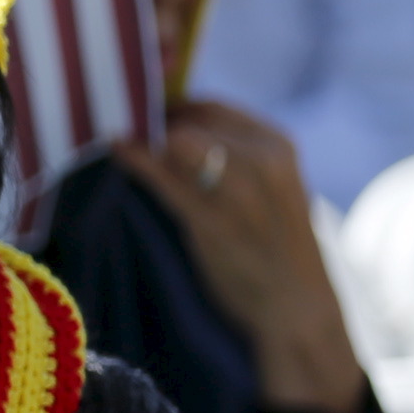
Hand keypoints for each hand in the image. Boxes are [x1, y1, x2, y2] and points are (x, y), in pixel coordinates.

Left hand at [118, 101, 366, 412]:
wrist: (296, 306)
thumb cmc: (278, 247)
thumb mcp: (273, 187)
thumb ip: (237, 155)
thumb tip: (177, 127)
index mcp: (279, 146)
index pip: (213, 107)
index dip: (174, 108)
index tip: (148, 116)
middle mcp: (262, 160)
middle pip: (190, 119)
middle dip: (154, 122)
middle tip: (128, 130)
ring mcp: (237, 189)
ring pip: (174, 141)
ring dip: (143, 139)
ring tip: (122, 142)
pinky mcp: (209, 220)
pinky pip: (161, 176)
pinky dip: (134, 159)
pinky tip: (117, 150)